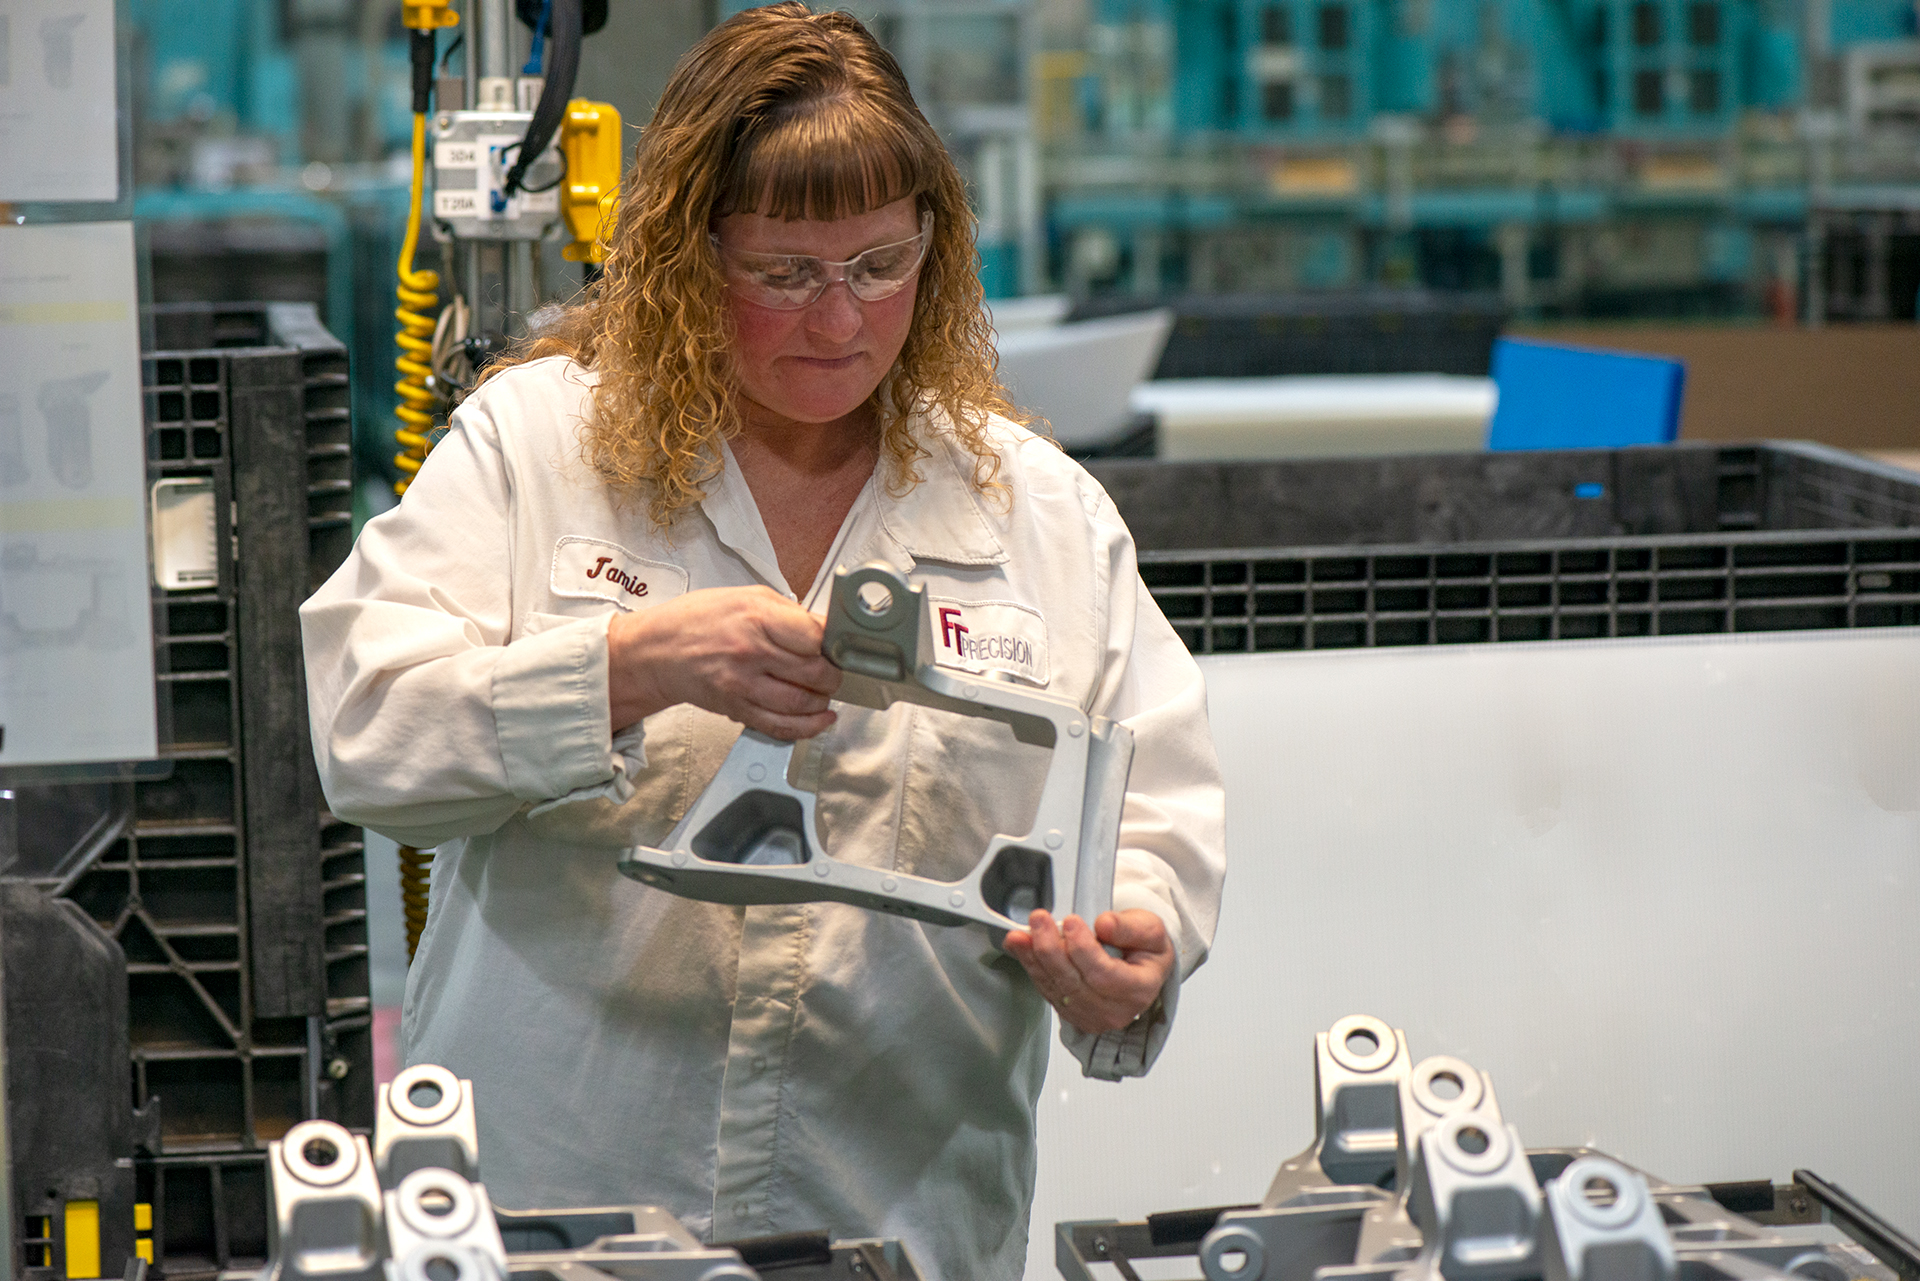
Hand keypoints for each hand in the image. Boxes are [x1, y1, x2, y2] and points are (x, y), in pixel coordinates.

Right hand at [607, 586, 841, 736]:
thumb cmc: (699, 619)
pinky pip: (779, 725)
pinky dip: (806, 728)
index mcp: (756, 617)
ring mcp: (742, 684)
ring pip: (801, 703)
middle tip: (835, 671)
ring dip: (822, 702)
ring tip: (824, 693)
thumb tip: (825, 630)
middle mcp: (751, 652)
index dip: (836, 643)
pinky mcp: (735, 708)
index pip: (816, 636)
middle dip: (834, 675)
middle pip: (815, 673)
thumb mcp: (746, 596)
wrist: (655, 651)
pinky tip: (819, 720)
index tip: (841, 645)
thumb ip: (787, 613)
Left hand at [1004, 909, 1173, 1034]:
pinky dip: (1030, 966)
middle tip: (1039, 920)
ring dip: (1034, 958)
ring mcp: (1090, 1015)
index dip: (1083, 949)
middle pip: (1074, 983)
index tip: (1071, 921)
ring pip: (1055, 988)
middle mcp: (1114, 1010)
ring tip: (1021, 933)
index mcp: (1139, 990)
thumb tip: (1105, 924)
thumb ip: (1129, 927)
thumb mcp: (1149, 929)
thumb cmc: (1145, 947)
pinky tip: (1020, 946)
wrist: (1140, 965)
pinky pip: (1046, 990)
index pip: (1104, 974)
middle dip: (1051, 949)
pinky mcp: (1071, 1013)